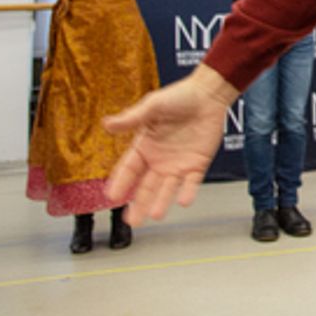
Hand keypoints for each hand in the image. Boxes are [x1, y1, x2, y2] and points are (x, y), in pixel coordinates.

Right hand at [103, 69, 233, 224]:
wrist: (208, 94)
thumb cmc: (179, 97)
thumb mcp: (152, 106)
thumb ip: (132, 119)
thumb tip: (106, 124)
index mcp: (144, 147)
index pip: (129, 169)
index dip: (120, 182)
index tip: (111, 196)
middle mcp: (159, 160)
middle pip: (146, 186)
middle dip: (139, 203)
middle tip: (131, 221)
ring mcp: (178, 164)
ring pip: (167, 188)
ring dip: (161, 201)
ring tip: (155, 215)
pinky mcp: (197, 164)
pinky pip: (192, 182)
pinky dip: (188, 191)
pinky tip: (184, 200)